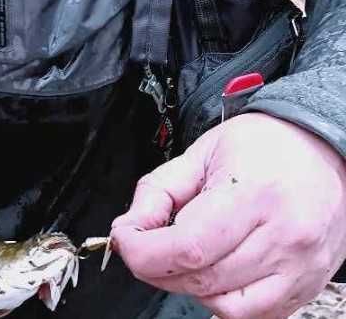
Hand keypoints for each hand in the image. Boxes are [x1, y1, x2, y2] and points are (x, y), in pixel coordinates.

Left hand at [110, 113, 345, 318]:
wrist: (322, 151)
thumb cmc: (264, 146)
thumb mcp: (203, 151)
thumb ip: (159, 189)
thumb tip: (129, 228)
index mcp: (253, 193)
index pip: (189, 247)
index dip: (144, 252)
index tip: (126, 240)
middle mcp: (283, 236)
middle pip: (202, 279)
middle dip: (159, 268)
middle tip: (146, 245)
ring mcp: (299, 268)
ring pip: (225, 306)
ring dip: (190, 287)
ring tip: (185, 255)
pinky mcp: (305, 289)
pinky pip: (254, 316)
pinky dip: (223, 300)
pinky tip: (216, 269)